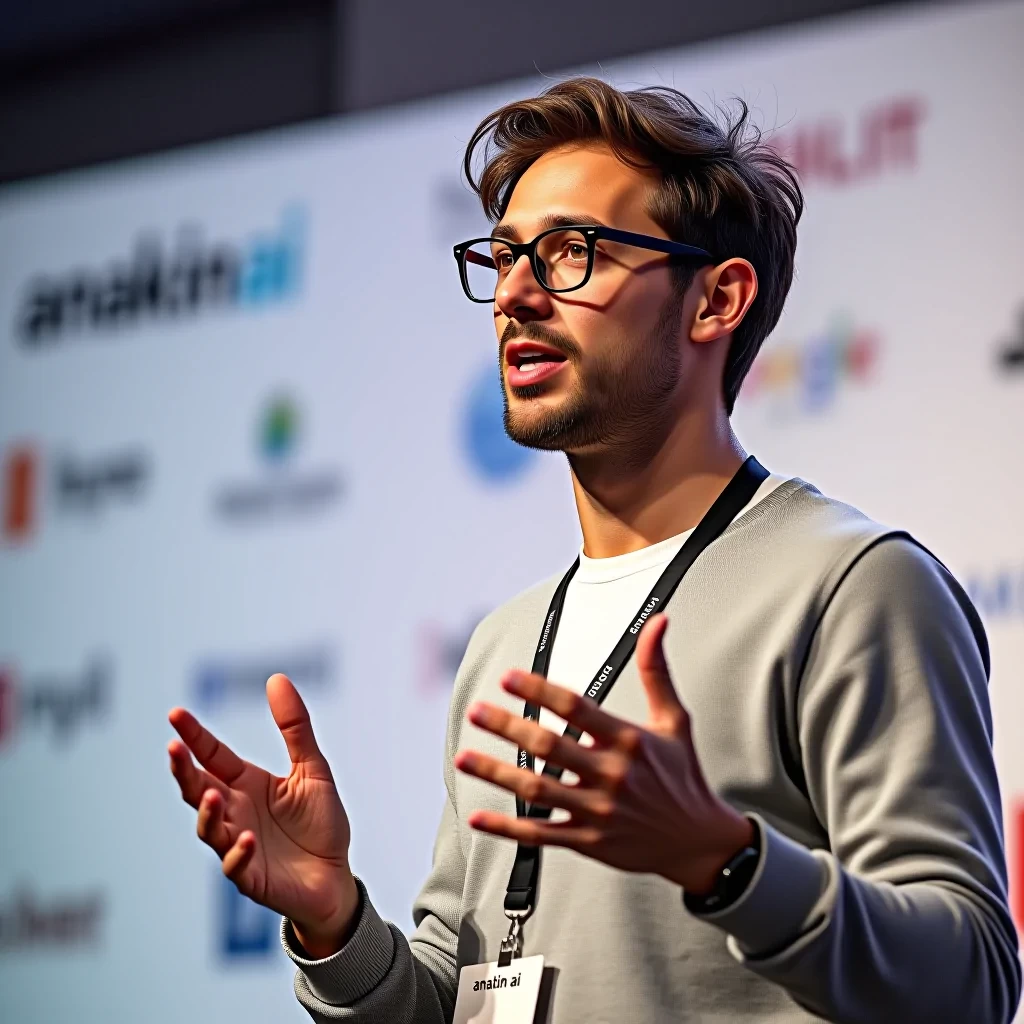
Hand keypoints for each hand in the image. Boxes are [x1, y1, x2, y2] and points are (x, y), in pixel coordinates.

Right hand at [167, 674, 358, 955]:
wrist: (335, 877)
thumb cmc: (321, 823)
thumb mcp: (313, 768)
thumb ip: (295, 727)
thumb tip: (276, 678)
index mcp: (247, 784)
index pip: (213, 756)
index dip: (194, 736)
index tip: (175, 714)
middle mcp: (235, 812)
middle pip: (197, 789)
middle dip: (183, 771)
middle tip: (174, 749)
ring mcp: (238, 845)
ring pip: (208, 828)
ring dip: (207, 812)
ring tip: (213, 795)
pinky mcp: (251, 877)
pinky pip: (236, 866)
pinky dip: (238, 853)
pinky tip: (247, 838)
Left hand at [454, 614, 753, 892]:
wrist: (699, 842)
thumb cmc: (682, 774)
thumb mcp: (673, 720)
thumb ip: (656, 669)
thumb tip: (659, 620)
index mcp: (628, 740)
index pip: (577, 708)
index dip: (540, 691)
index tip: (509, 677)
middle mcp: (612, 775)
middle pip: (549, 747)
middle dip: (508, 727)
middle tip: (476, 710)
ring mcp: (598, 812)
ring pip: (537, 790)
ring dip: (496, 773)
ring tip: (463, 756)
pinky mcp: (589, 842)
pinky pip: (541, 834)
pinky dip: (507, 827)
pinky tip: (478, 815)